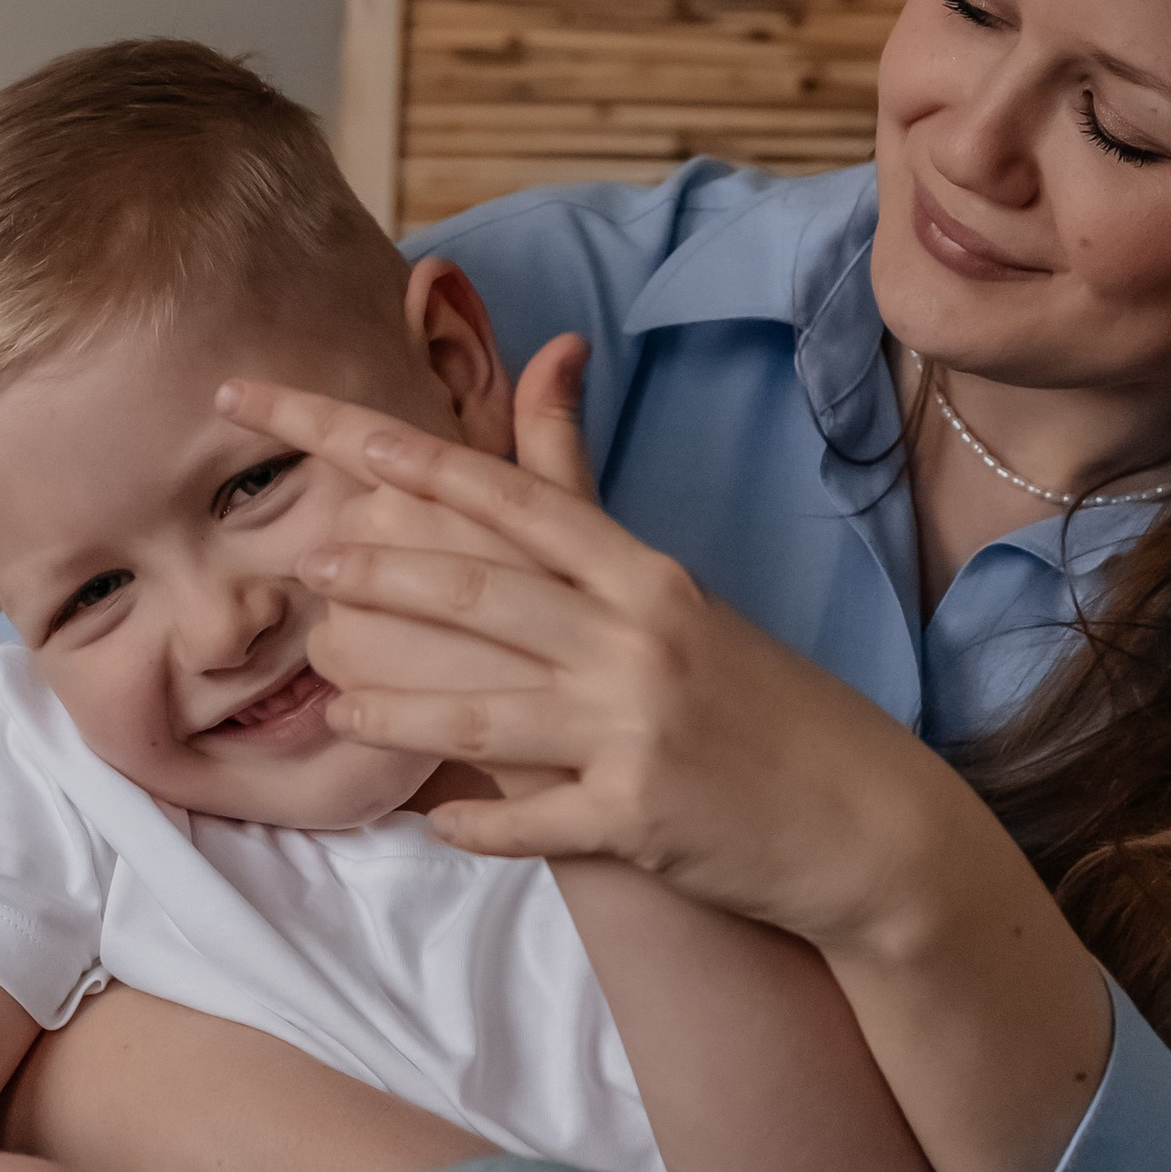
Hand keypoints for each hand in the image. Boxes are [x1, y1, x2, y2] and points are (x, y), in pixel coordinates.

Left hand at [220, 343, 925, 954]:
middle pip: (484, 591)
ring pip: (485, 711)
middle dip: (384, 572)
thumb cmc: (753, 700)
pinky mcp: (640, 817)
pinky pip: (533, 821)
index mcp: (643, 575)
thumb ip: (588, 493)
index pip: (511, 497)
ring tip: (332, 700)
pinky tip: (435, 819)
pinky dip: (478, 822)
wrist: (863, 818)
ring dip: (396, 708)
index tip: (335, 430)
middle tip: (307, 559)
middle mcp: (638, 638)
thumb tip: (556, 348)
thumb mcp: (676, 590)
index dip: (413, 459)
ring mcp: (637, 729)